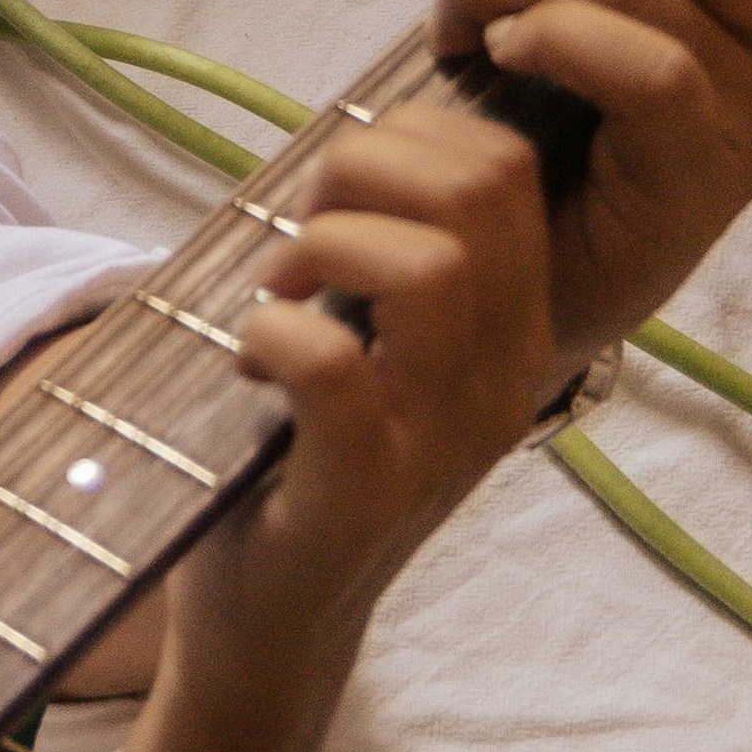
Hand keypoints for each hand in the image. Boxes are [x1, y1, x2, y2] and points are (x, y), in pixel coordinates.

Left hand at [54, 94, 559, 751]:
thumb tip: (353, 141)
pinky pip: (335, 368)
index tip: (331, 191)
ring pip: (431, 265)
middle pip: (483, 190)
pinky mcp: (363, 489)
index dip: (404, 136)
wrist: (264, 614)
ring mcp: (440, 436)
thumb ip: (374, 249)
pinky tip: (246, 354)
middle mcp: (498, 374)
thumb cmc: (292, 448)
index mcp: (504, 323)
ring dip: (321, 247)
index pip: (505, 165)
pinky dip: (271, 332)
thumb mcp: (360, 335)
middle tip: (296, 235)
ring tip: (275, 292)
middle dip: (361, 167)